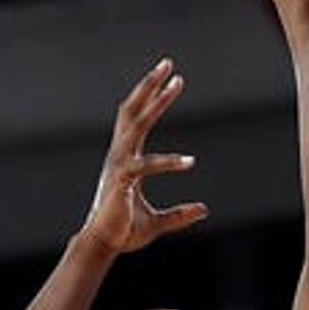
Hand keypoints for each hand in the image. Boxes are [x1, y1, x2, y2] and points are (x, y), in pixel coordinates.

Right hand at [80, 59, 207, 255]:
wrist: (104, 246)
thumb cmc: (124, 232)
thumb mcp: (158, 222)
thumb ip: (180, 215)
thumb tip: (204, 210)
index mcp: (125, 158)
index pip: (136, 119)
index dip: (151, 96)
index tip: (171, 78)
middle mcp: (119, 155)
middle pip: (132, 110)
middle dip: (149, 85)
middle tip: (168, 63)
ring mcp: (119, 165)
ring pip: (137, 124)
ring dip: (156, 101)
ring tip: (176, 83)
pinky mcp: (122, 181)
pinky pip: (145, 165)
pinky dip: (167, 162)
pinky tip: (189, 162)